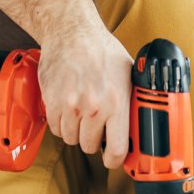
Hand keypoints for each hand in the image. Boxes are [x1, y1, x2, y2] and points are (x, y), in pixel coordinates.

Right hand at [37, 20, 131, 167]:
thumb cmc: (102, 50)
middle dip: (95, 140)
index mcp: (116, 103)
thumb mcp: (129, 74)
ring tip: (83, 115)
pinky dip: (62, 124)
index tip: (114, 159)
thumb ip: (133, 101)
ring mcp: (70, 106)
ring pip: (72, 139)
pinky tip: (69, 110)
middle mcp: (93, 107)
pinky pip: (56, 129)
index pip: (116, 150)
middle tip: (97, 128)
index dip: (115, 160)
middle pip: (90, 146)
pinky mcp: (51, 102)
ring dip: (77, 132)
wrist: (72, 33)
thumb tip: (142, 122)